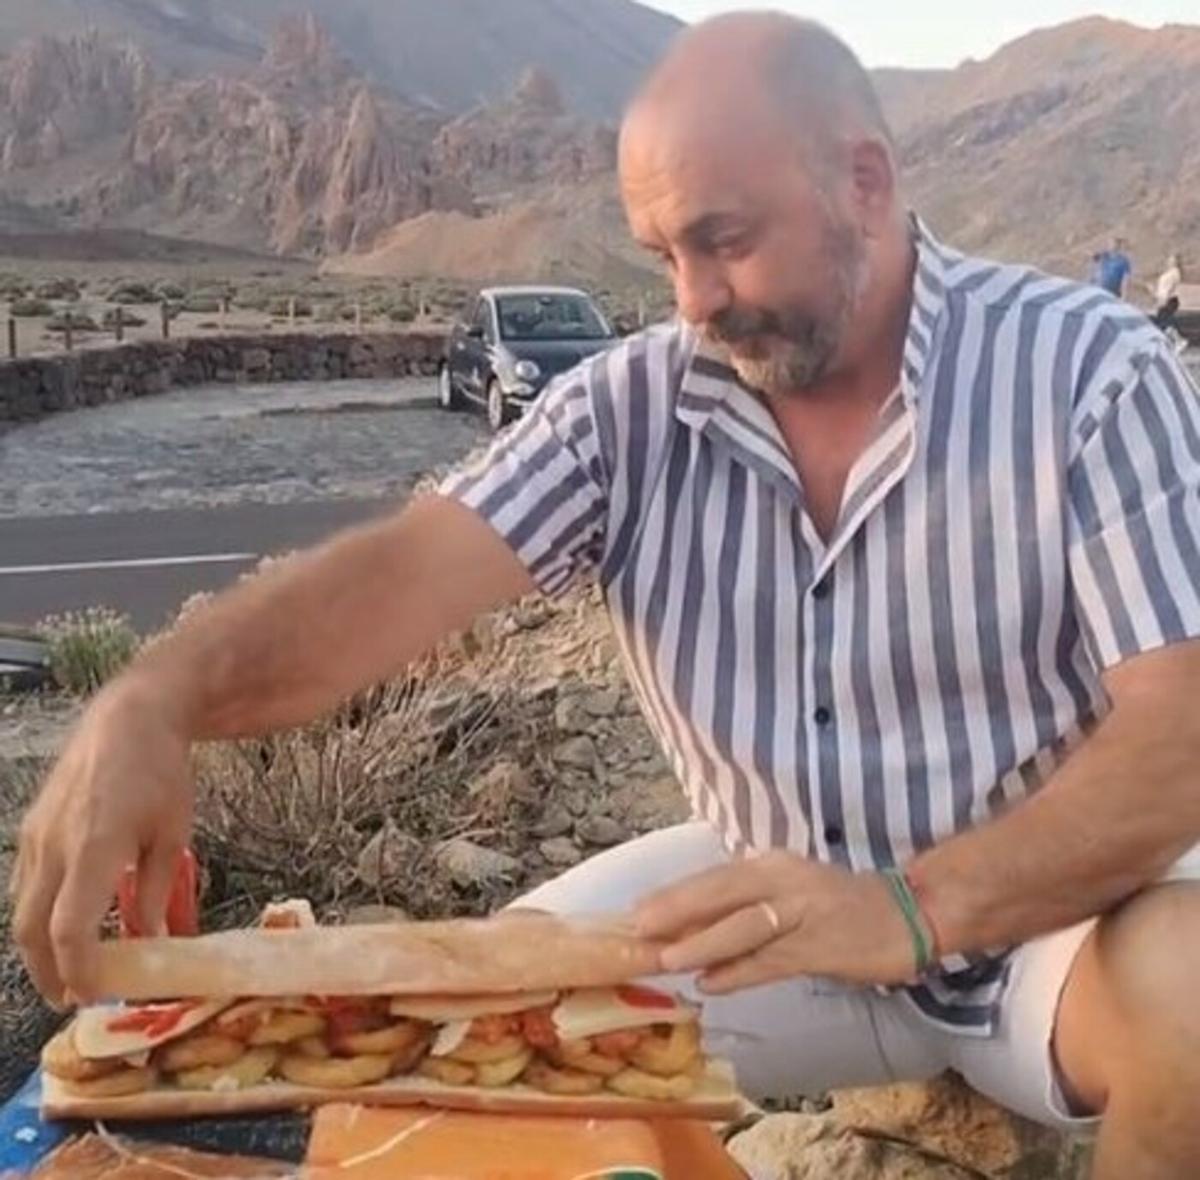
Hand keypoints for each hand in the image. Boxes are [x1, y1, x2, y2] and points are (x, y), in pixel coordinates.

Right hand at [10, 677, 194, 1006]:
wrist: (128, 718)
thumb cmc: (161, 773)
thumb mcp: (173, 834)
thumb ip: (157, 891)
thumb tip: (151, 940)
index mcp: (96, 847)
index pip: (69, 927)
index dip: (78, 968)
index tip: (93, 993)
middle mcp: (55, 845)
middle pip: (31, 928)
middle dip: (48, 970)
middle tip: (73, 995)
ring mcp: (36, 835)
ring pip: (21, 908)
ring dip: (38, 946)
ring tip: (67, 968)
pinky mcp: (30, 827)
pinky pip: (24, 883)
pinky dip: (37, 913)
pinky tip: (61, 922)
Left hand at [634, 851, 917, 993]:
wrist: (905, 914)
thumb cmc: (835, 904)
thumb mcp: (786, 894)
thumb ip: (742, 906)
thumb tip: (686, 926)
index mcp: (770, 865)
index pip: (713, 879)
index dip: (673, 895)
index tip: (635, 912)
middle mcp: (783, 882)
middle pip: (722, 894)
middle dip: (678, 911)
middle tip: (639, 930)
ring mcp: (803, 914)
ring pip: (745, 928)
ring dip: (704, 943)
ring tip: (668, 959)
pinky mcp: (821, 947)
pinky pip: (772, 962)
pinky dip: (740, 973)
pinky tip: (712, 984)